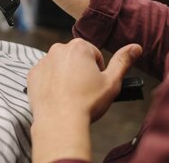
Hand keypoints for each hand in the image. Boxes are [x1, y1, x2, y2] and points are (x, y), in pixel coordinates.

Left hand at [28, 39, 142, 123]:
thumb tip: (135, 47)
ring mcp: (43, 61)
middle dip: (81, 71)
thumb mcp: (112, 82)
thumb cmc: (87, 102)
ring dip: (65, 77)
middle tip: (83, 92)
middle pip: (75, 59)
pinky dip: (51, 84)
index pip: (94, 55)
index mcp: (79, 46)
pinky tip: (58, 97)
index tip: (95, 85)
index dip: (98, 71)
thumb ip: (123, 61)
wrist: (60, 122)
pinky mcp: (32, 74)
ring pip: (59, 66)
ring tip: (70, 96)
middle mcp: (58, 49)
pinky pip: (45, 76)